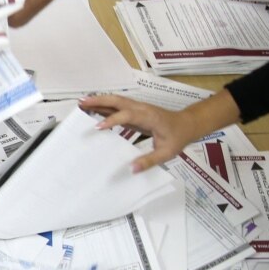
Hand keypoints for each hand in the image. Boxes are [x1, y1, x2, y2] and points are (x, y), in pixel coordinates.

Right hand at [79, 92, 240, 171]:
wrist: (187, 124)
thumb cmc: (177, 137)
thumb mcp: (167, 152)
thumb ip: (149, 160)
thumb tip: (132, 169)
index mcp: (149, 117)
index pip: (127, 115)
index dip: (112, 120)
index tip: (97, 127)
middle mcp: (141, 108)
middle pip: (117, 100)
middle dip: (99, 101)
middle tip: (81, 103)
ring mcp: (137, 107)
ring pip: (116, 100)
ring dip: (98, 100)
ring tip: (81, 103)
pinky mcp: (134, 110)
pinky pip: (117, 106)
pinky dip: (104, 105)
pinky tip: (93, 108)